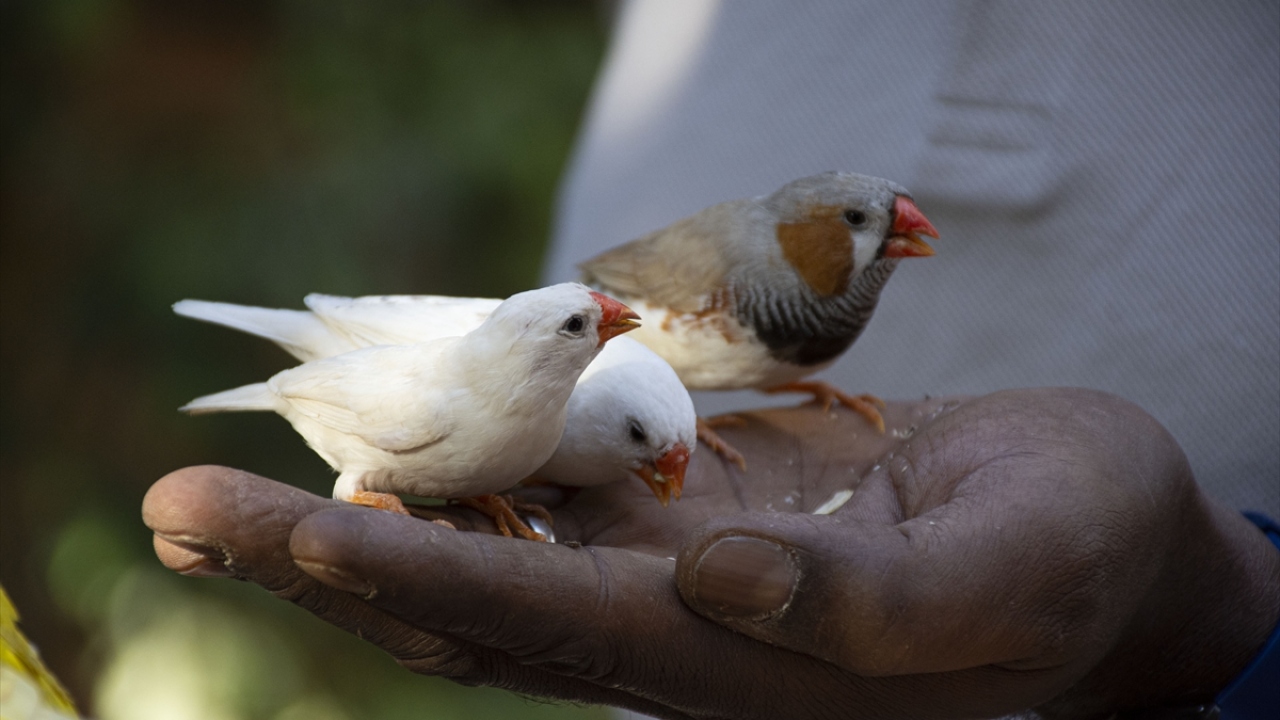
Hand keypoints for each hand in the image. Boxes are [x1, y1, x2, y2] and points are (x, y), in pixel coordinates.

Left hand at [143, 388, 1279, 718]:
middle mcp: (675, 631)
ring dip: (366, 509)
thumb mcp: (1001, 583)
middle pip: (460, 601)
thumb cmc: (1076, 568)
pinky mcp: (700, 514)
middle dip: (321, 556)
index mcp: (732, 663)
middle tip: (178, 509)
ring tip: (238, 483)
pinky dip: (470, 462)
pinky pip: (556, 492)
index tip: (287, 527)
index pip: (529, 624)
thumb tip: (706, 575)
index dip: (405, 576)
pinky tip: (404, 435)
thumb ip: (861, 605)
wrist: (1111, 557)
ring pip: (487, 547)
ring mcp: (679, 574)